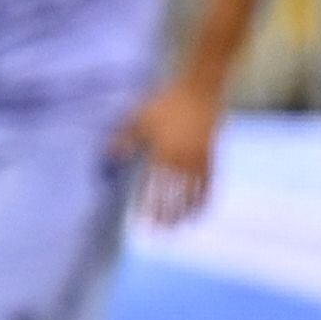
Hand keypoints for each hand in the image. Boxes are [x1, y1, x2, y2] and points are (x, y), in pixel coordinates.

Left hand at [118, 72, 226, 223]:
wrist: (201, 89)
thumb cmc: (166, 101)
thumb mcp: (139, 116)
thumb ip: (124, 138)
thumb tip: (110, 158)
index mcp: (161, 151)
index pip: (152, 185)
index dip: (147, 204)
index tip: (142, 220)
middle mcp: (181, 158)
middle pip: (172, 193)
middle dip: (165, 213)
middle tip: (158, 230)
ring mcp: (198, 158)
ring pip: (191, 192)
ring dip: (184, 211)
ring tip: (178, 226)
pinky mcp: (210, 155)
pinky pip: (208, 183)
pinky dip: (204, 199)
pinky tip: (199, 211)